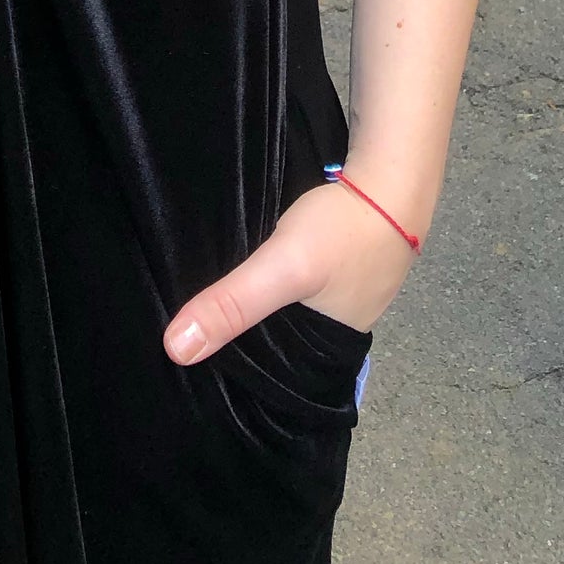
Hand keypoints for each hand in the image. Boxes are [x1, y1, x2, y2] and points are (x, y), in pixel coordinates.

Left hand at [161, 175, 419, 364]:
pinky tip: (233, 278)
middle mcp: (329, 340)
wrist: (389, 181)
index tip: (179, 369)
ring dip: (245, 313)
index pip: (264, 382)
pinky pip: (285, 292)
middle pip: (267, 347)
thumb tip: (174, 351)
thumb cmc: (343, 233)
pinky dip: (261, 287)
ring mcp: (332, 305)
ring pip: (276, 318)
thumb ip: (234, 303)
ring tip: (193, 309)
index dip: (226, 377)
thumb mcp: (283, 267)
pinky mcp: (329, 274)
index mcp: (323, 359)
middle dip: (230, 343)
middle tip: (176, 333)